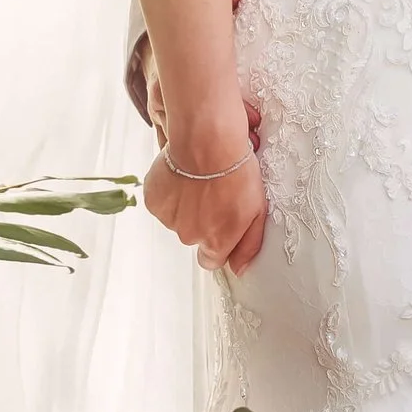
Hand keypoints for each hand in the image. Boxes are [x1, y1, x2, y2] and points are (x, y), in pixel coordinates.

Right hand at [144, 110, 266, 275]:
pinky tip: (182, 174)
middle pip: (194, 235)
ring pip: (177, 218)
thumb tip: (239, 269)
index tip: (222, 222)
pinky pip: (162, 202)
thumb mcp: (257, 210)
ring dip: (185, 204)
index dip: (217, 242)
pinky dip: (170, 191)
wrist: (207, 142)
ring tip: (198, 179)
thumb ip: (248, 245)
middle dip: (202, 218)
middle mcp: (189, 236)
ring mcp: (169, 219)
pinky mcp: (154, 200)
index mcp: (215, 242)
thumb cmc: (236, 171)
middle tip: (213, 191)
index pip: (211, 260)